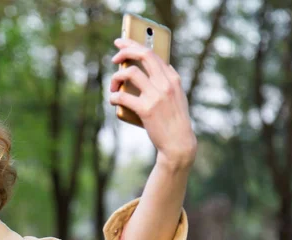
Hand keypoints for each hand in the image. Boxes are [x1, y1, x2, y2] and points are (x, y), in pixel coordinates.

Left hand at [109, 38, 196, 168]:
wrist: (178, 143)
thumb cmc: (174, 120)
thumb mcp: (177, 96)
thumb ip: (168, 81)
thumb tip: (159, 66)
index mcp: (173, 78)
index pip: (152, 53)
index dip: (134, 45)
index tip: (122, 43)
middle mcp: (166, 83)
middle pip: (142, 55)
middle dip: (124, 52)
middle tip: (114, 58)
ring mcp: (156, 96)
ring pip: (130, 73)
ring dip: (116, 78)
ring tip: (113, 87)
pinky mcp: (146, 109)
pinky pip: (123, 96)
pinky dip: (114, 97)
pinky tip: (113, 100)